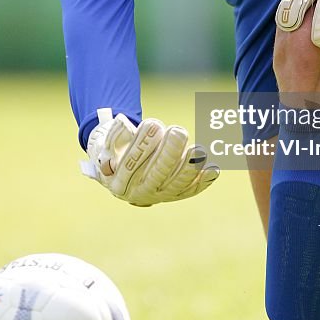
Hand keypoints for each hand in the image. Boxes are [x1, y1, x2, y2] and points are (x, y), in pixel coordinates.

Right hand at [81, 109, 219, 204]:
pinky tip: (213, 169)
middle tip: (179, 131)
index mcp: (118, 181)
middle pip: (156, 174)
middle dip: (170, 153)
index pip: (131, 162)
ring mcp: (160, 195)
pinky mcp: (176, 195)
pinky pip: (191, 189)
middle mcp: (140, 192)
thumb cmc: (114, 151)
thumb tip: (123, 124)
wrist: (121, 174)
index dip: (143, 143)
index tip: (154, 123)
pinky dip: (203, 180)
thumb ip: (114, 135)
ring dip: (190, 168)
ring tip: (199, 150)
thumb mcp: (106, 143)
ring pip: (177, 184)